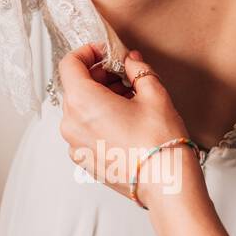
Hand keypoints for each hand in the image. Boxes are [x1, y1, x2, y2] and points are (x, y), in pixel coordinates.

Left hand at [59, 46, 191, 202]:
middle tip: (123, 75)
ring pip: (79, 111)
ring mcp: (75, 146)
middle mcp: (70, 124)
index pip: (69, 64)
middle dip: (98, 76)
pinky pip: (84, 132)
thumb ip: (139, 70)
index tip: (105, 52)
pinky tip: (124, 122)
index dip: (87, 52)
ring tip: (129, 100)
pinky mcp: (84, 161)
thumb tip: (132, 60)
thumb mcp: (154, 94)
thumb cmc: (159, 142)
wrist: (166, 184)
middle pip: (75, 87)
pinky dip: (98, 121)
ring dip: (99, 99)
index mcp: (82, 101)